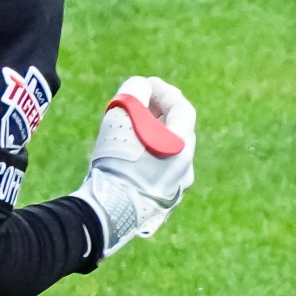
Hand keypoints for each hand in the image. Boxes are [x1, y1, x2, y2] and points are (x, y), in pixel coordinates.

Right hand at [70, 76, 196, 257]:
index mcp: (182, 146)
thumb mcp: (122, 118)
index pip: (182, 108)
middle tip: (136, 102)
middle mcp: (185, 167)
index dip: (163, 92)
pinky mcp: (160, 202)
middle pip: (176, 130)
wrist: (109, 212)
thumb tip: (142, 86)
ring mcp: (175, 187)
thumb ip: (134, 93)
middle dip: (157, 112)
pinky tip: (126, 156)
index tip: (144, 83)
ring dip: (152, 135)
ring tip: (127, 129)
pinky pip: (158, 169)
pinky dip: (147, 155)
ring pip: (167, 151)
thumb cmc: (117, 162)